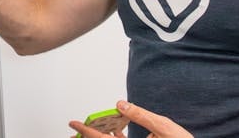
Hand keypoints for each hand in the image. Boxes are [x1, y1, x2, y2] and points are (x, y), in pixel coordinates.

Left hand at [69, 101, 192, 137]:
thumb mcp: (165, 127)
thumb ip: (142, 116)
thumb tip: (122, 104)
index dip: (86, 130)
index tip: (73, 123)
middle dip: (90, 135)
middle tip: (76, 127)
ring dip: (102, 135)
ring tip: (91, 125)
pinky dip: (116, 137)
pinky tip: (114, 129)